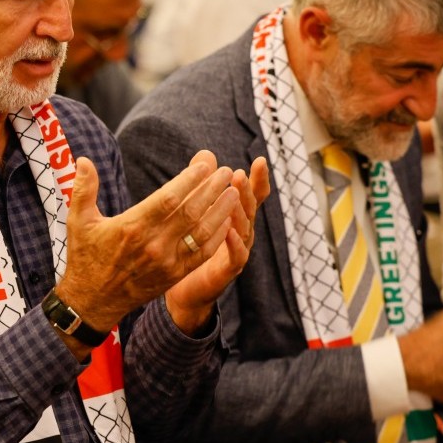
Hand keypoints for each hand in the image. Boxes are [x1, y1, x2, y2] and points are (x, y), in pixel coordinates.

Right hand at [54, 152, 239, 351]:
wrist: (92, 302)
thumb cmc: (85, 257)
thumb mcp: (79, 221)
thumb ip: (84, 189)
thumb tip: (82, 160)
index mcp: (131, 228)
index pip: (168, 199)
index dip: (190, 180)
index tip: (205, 165)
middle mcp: (152, 245)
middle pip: (190, 212)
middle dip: (212, 190)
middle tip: (226, 171)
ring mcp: (166, 262)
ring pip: (201, 233)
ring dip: (221, 211)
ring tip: (234, 192)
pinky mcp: (174, 275)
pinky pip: (202, 254)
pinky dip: (217, 237)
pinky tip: (227, 221)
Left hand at [166, 156, 269, 333]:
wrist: (183, 289)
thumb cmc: (191, 244)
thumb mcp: (196, 211)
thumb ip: (204, 185)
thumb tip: (206, 153)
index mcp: (235, 217)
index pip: (251, 196)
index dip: (258, 180)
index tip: (259, 160)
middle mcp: (240, 233)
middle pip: (248, 209)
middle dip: (245, 191)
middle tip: (238, 174)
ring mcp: (236, 252)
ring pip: (245, 229)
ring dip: (241, 211)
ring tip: (234, 195)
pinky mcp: (227, 271)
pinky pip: (236, 256)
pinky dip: (235, 244)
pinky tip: (230, 231)